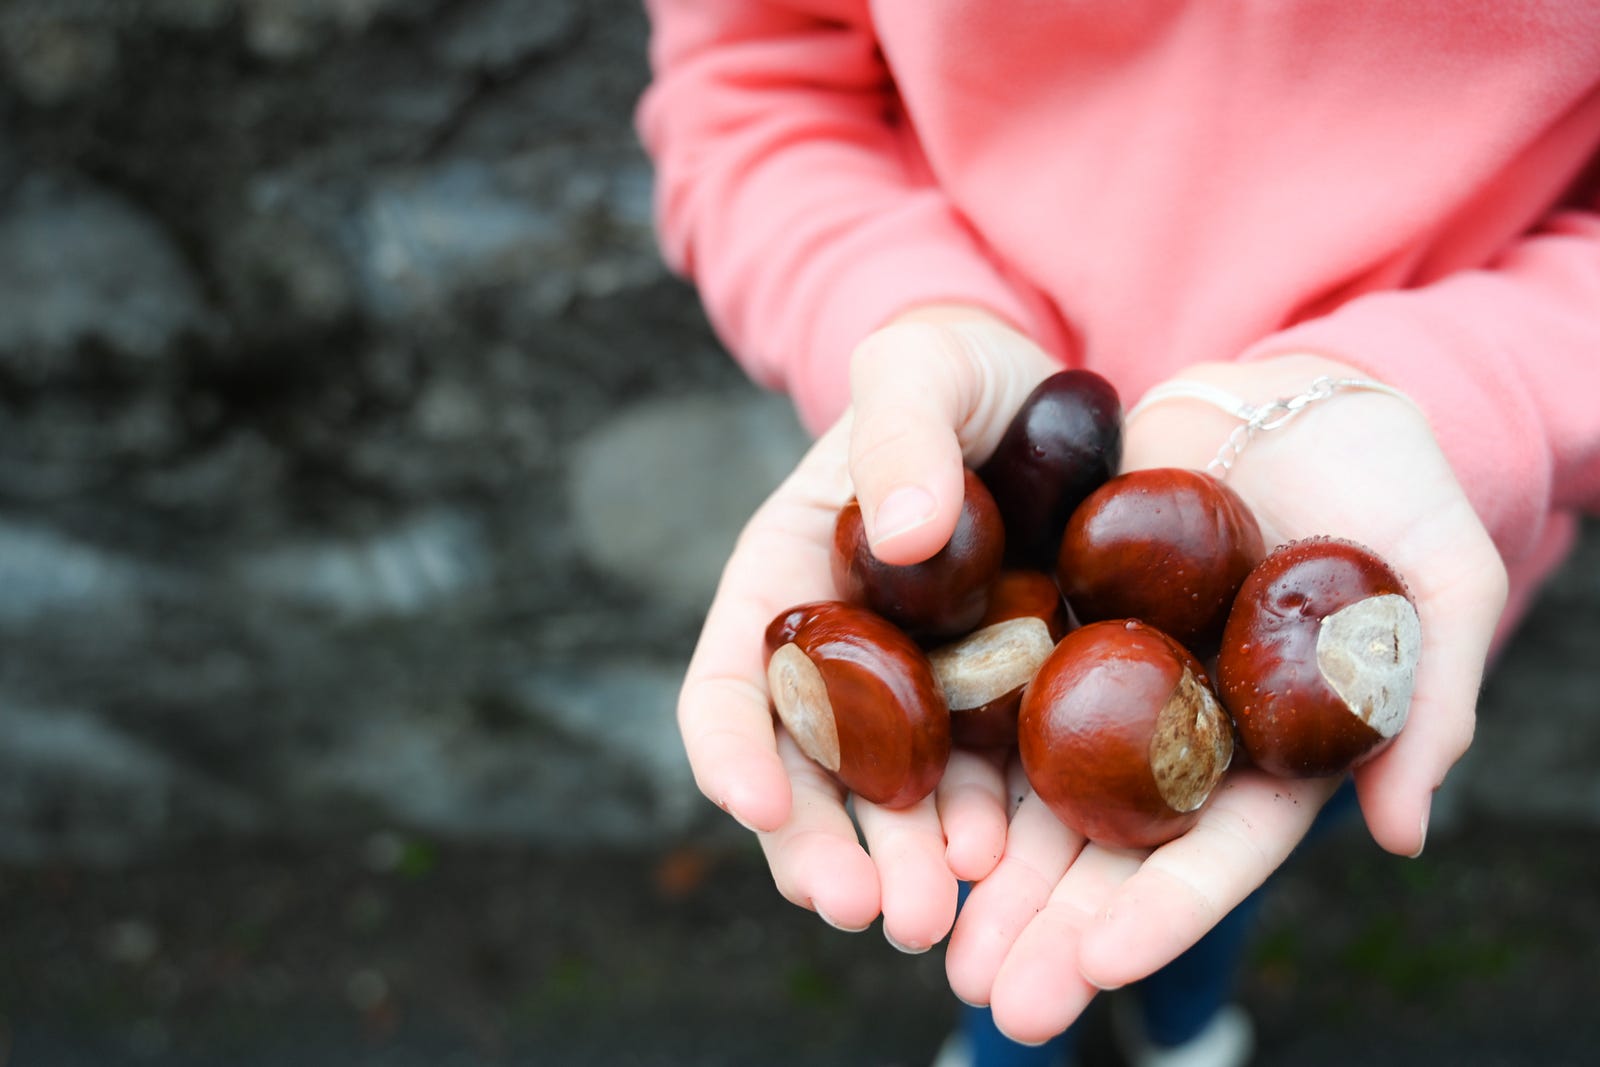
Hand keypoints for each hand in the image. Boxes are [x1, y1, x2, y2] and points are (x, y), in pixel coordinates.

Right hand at [675, 304, 1056, 948]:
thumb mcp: (920, 367)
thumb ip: (897, 430)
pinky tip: (1007, 871)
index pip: (733, 677)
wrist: (1046, 396)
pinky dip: (984, 836)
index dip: (732, 745)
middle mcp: (840, 654)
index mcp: (788, 578)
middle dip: (821, 845)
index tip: (756, 805)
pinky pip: (982, 784)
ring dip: (901, 864)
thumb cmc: (957, 370)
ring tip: (933, 918)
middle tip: (859, 907)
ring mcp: (922, 691)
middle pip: (806, 768)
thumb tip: (895, 535)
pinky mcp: (999, 708)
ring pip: (889, 799)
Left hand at [946, 353, 1508, 1042]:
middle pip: (1115, 848)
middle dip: (1053, 926)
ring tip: (934, 937)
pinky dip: (958, 755)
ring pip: (1042, 793)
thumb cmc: (1387, 481)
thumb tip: (1403, 831)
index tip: (1099, 966)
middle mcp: (1183, 736)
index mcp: (1275, 752)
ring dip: (991, 871)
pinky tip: (908, 811)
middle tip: (990, 994)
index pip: (1221, 850)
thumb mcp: (1438, 576)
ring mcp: (1115, 685)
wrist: (1284, 395)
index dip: (1165, 911)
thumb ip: (1428, 693)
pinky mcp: (1055, 625)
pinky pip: (996, 697)